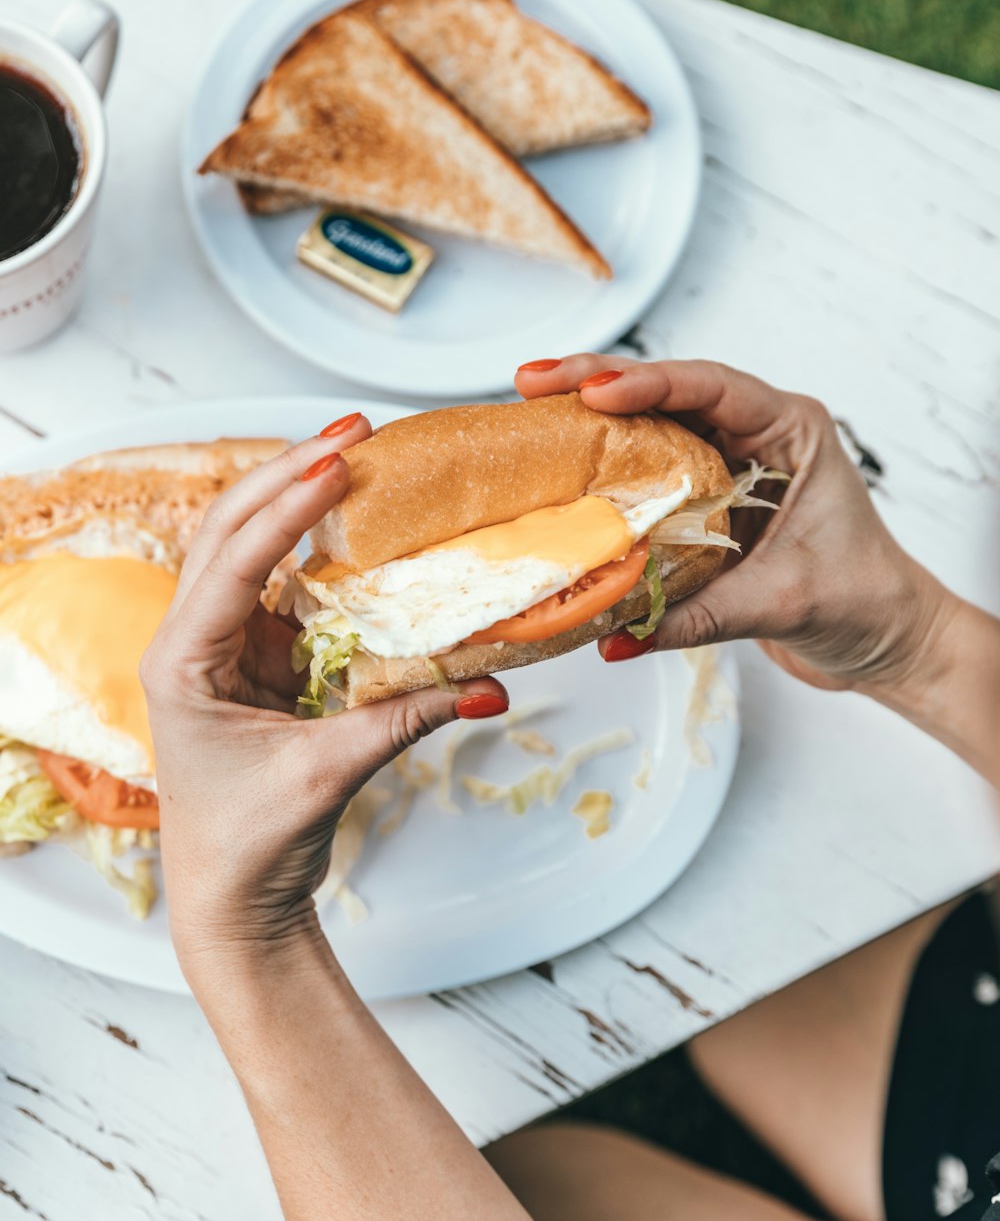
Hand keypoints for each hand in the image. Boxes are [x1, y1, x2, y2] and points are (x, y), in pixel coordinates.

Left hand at [140, 415, 506, 981]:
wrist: (231, 898)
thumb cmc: (249, 843)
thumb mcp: (328, 773)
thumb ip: (407, 719)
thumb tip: (491, 685)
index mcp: (182, 663)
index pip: (232, 562)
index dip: (286, 509)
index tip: (339, 463)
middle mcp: (192, 640)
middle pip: (229, 530)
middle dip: (285, 474)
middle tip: (352, 432)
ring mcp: (224, 644)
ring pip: (249, 546)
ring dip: (294, 498)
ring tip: (353, 453)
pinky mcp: (257, 656)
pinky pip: (284, 583)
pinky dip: (315, 546)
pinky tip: (354, 518)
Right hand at [515, 356, 954, 694]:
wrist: (883, 637)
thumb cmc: (862, 602)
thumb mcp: (780, 603)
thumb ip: (698, 616)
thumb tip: (617, 634)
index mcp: (793, 431)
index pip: (714, 389)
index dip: (649, 384)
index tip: (593, 392)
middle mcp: (757, 436)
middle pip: (670, 393)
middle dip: (599, 382)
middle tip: (535, 381)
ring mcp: (730, 464)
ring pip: (653, 426)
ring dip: (594, 418)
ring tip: (536, 408)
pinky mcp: (709, 500)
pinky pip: (651, 473)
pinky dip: (609, 469)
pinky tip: (565, 466)